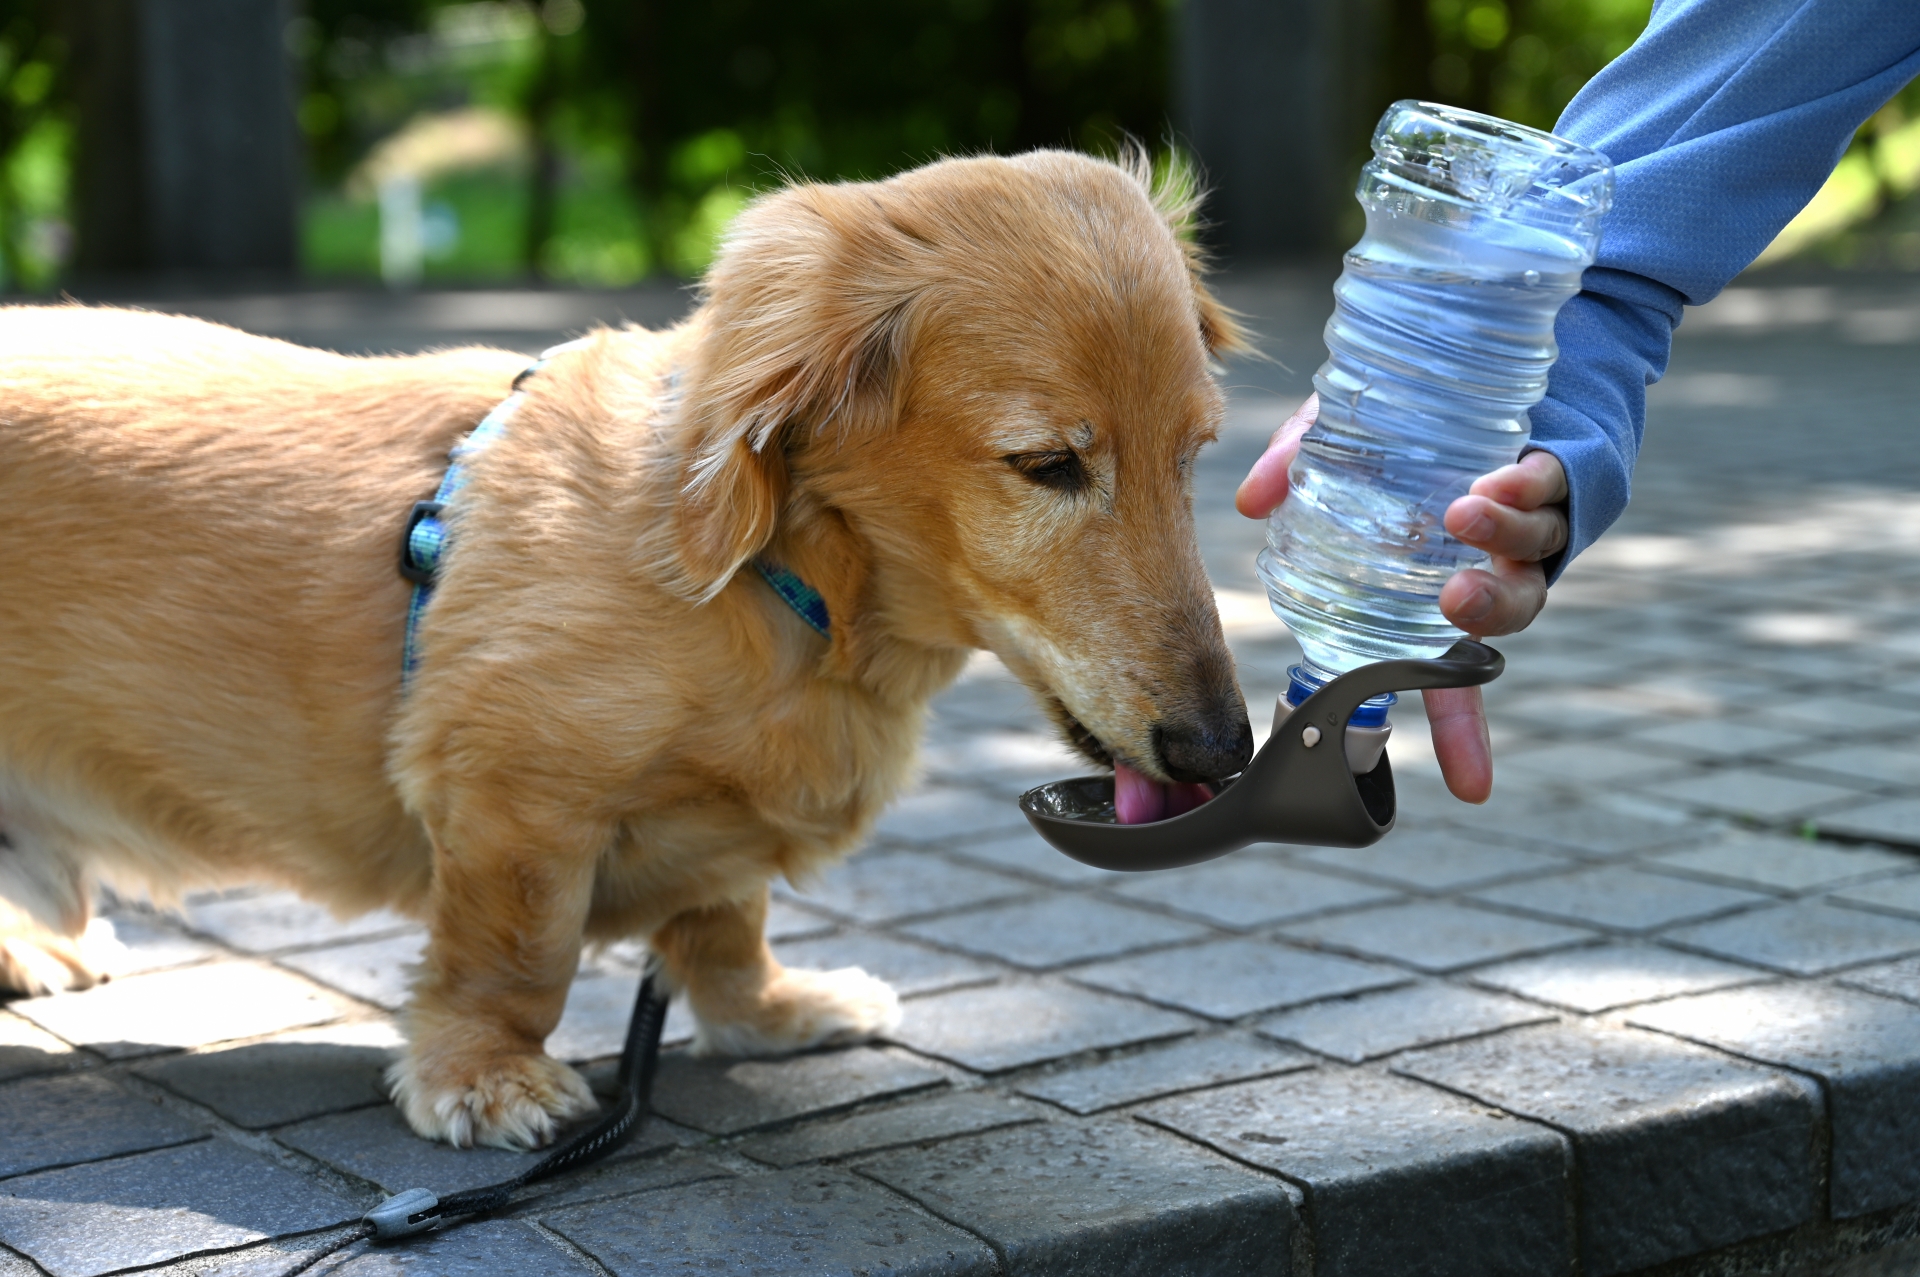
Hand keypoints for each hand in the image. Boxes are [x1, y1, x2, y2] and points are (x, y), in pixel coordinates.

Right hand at [1235, 393, 1569, 803]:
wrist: (1482, 352)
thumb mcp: (1336, 447)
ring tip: (1461, 511)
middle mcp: (1492, 571)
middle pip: (1505, 619)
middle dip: (1482, 617)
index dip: (1463, 737)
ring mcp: (1531, 527)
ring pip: (1532, 559)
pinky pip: (1554, 490)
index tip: (1471, 790)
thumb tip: (1253, 504)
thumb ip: (1294, 473)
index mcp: (1440, 594)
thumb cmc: (1402, 421)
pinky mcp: (1557, 476)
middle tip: (1449, 601)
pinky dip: (1528, 490)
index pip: (1453, 682)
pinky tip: (1499, 479)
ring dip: (1501, 541)